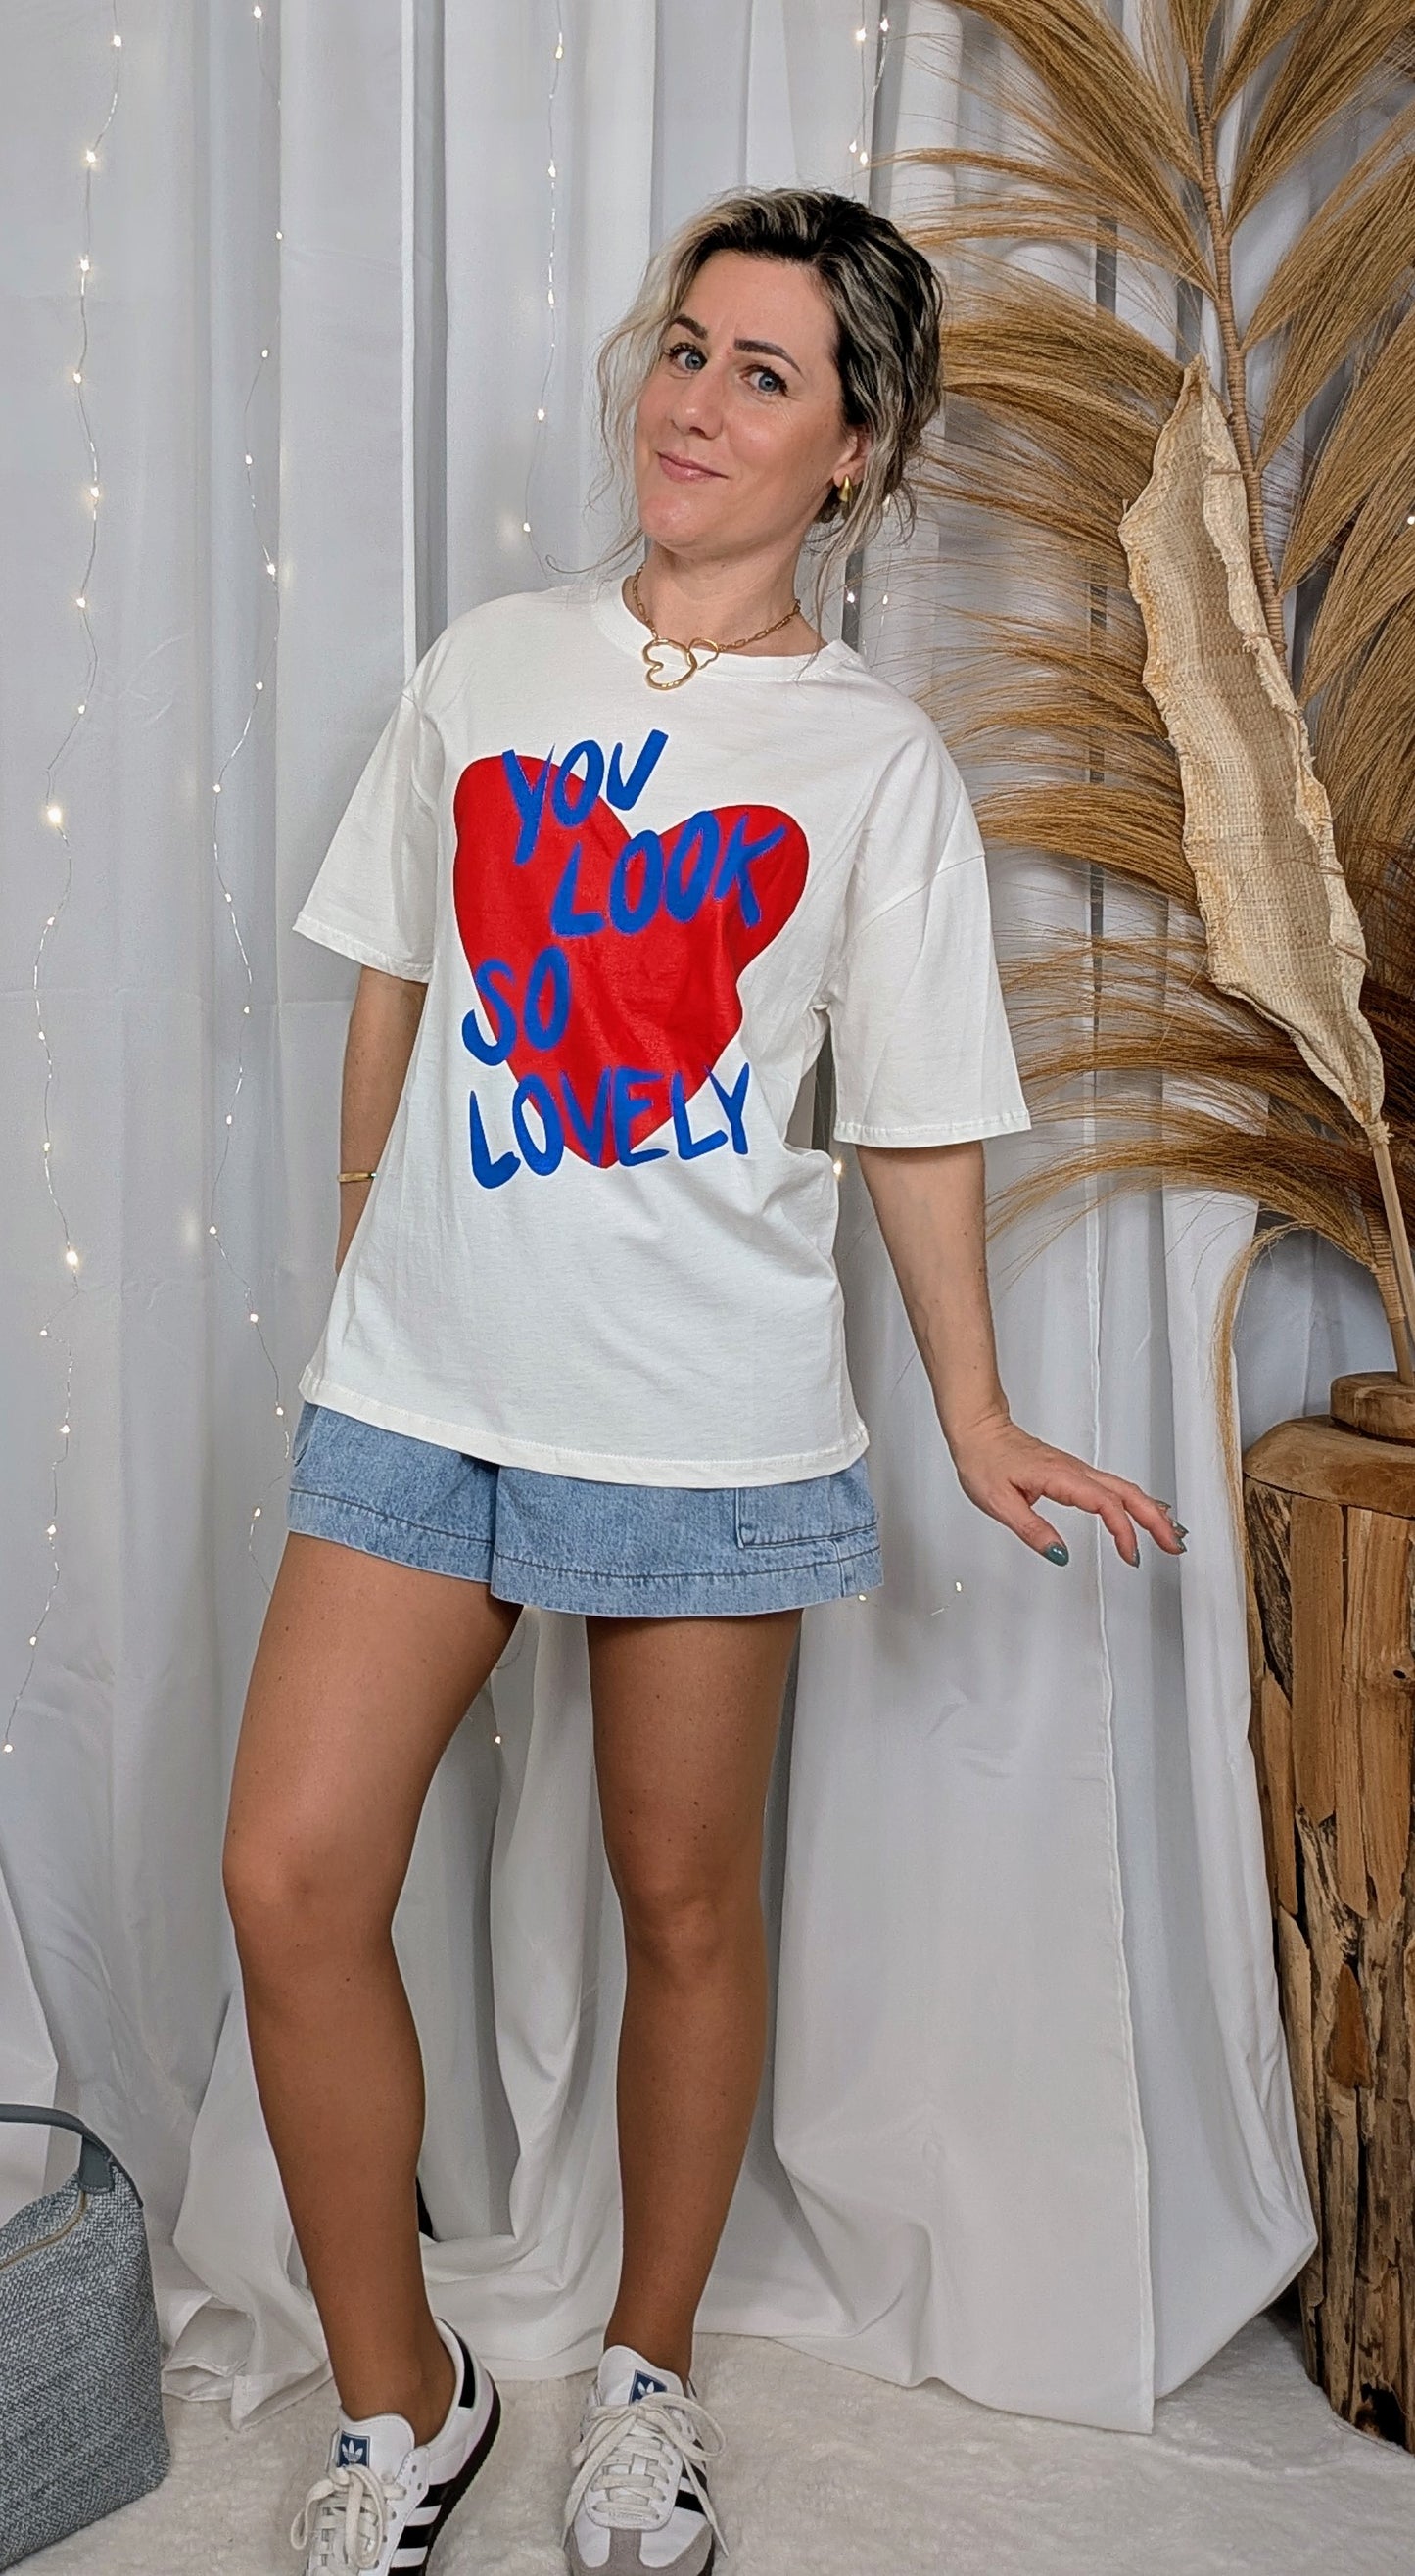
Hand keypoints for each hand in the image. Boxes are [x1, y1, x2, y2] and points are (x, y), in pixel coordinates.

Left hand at [949, 1413, 1185, 1566]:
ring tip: (1169, 1533)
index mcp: (1060, 1478)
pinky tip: (1142, 1510)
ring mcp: (1076, 1470)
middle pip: (1128, 1494)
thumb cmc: (984, 1460)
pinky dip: (1134, 1501)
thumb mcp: (999, 1503)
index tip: (1131, 1555)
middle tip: (1174, 1545)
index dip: (1124, 1531)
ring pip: (1124, 1488)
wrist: (978, 1430)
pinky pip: (1112, 1486)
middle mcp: (1074, 1471)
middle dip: (1155, 1520)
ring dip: (1150, 1511)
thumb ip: (1032, 1530)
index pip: (1105, 1504)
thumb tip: (1059, 1554)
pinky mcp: (1072, 1472)